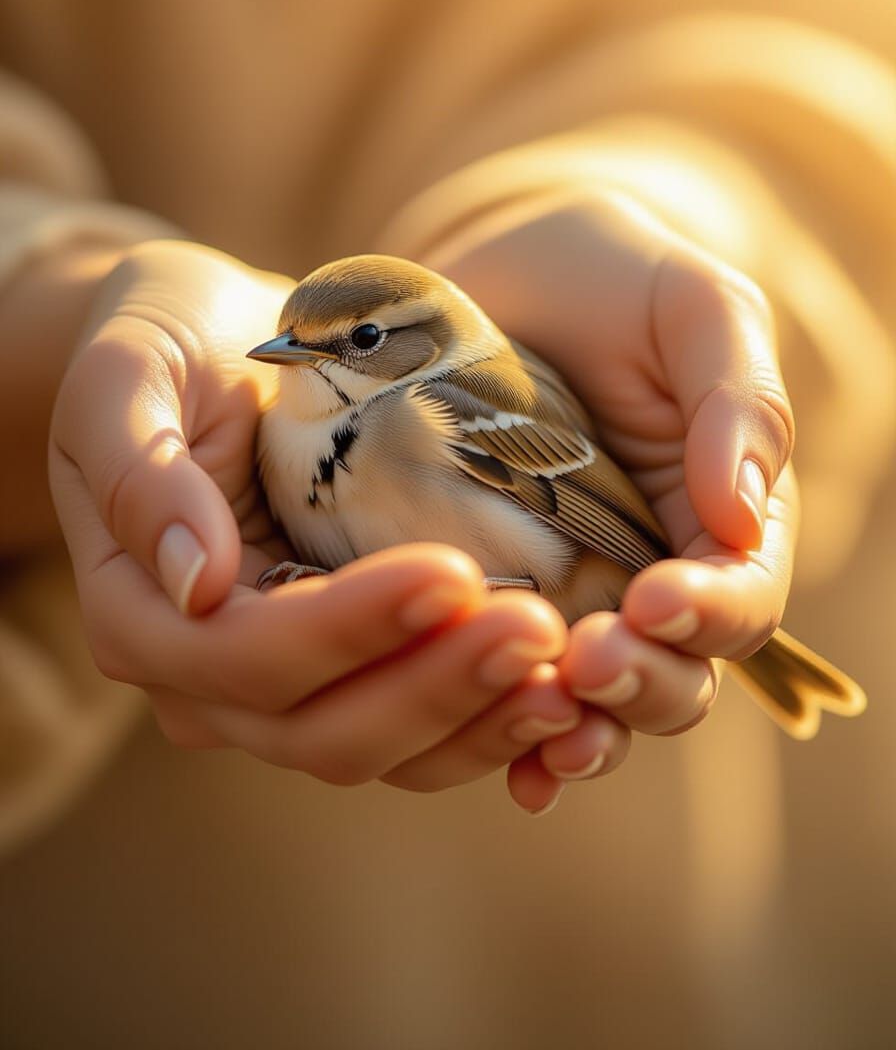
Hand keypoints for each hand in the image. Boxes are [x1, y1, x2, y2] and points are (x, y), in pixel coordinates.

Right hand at [49, 240, 595, 807]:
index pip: (248, 655)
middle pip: (323, 729)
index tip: (452, 569)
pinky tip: (562, 687)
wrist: (217, 352)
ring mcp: (280, 690)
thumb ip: (139, 470)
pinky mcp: (347, 675)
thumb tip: (194, 583)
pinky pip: (419, 730)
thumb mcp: (129, 375)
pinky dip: (489, 720)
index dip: (349, 628)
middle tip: (537, 627)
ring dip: (478, 719)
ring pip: (382, 750)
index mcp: (142, 613)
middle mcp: (207, 678)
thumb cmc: (170, 346)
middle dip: (435, 684)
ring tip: (569, 669)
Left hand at [425, 187, 796, 809]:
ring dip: (580, 724)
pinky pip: (513, 682)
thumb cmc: (617, 283)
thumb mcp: (698, 310)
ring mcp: (575, 593)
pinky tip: (507, 765)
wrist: (508, 276)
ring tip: (540, 721)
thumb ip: (739, 401)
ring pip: (599, 698)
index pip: (741, 596)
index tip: (654, 598)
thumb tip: (739, 514)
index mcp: (723, 519)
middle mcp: (657, 573)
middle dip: (640, 681)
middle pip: (678, 672)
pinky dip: (515, 735)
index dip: (710, 614)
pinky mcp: (500, 597)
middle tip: (585, 659)